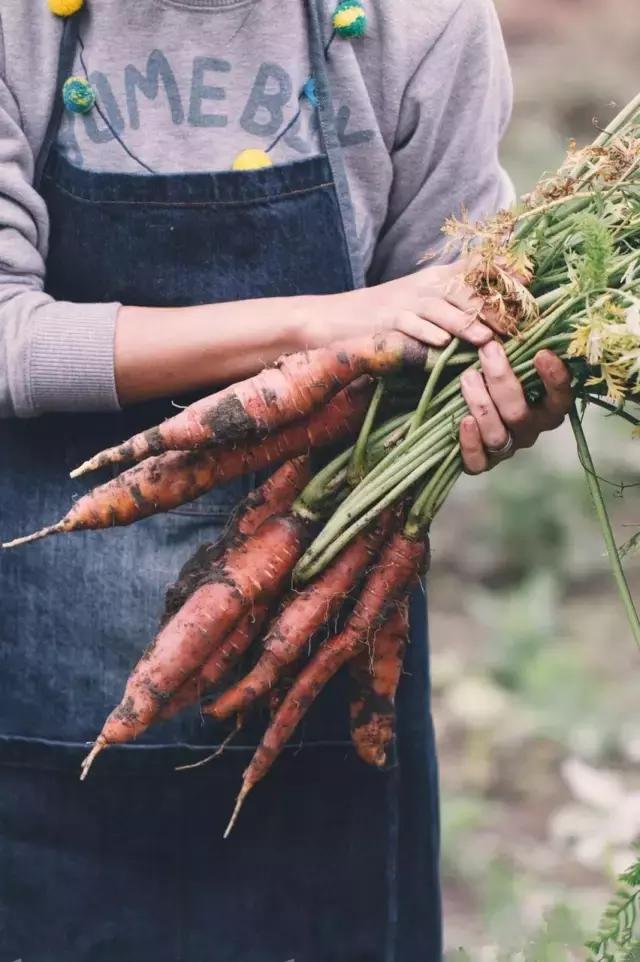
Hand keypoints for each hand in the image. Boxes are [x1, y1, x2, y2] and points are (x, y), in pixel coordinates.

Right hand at [305, 257, 509, 350]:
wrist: (337, 318)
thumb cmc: (389, 315)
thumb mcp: (425, 299)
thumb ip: (459, 300)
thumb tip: (498, 311)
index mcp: (439, 279)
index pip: (478, 271)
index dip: (504, 276)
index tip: (531, 285)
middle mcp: (426, 286)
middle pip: (466, 293)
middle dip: (492, 309)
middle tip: (517, 327)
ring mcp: (406, 303)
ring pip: (441, 310)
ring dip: (465, 324)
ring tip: (485, 339)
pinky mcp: (388, 322)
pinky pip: (410, 326)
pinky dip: (426, 334)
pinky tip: (441, 344)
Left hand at [459, 344, 571, 473]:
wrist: (453, 396)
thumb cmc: (489, 370)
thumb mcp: (504, 352)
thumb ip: (516, 338)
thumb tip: (520, 303)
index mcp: (545, 407)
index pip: (560, 399)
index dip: (555, 380)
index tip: (541, 353)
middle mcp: (529, 430)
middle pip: (520, 415)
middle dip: (502, 380)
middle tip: (487, 350)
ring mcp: (505, 448)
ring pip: (498, 434)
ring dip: (481, 404)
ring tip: (467, 377)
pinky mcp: (480, 462)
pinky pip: (477, 462)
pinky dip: (470, 443)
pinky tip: (463, 420)